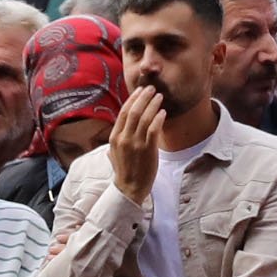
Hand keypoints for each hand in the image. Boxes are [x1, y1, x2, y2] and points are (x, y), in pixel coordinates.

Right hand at [108, 88, 168, 205]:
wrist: (130, 188)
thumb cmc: (124, 171)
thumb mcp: (114, 154)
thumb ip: (116, 141)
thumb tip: (117, 131)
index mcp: (115, 137)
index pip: (123, 113)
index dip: (133, 99)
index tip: (140, 90)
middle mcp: (124, 138)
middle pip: (134, 111)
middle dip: (144, 97)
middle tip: (152, 88)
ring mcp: (135, 144)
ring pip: (144, 118)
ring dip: (153, 104)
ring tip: (160, 97)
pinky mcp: (147, 150)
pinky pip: (153, 129)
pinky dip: (158, 119)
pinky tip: (163, 112)